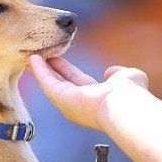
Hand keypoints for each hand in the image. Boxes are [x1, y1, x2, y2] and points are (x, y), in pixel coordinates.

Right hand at [27, 55, 148, 130]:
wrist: (126, 105)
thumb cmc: (130, 94)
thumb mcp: (126, 76)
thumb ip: (117, 73)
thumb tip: (110, 71)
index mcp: (93, 97)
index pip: (75, 80)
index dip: (64, 69)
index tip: (55, 58)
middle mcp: (78, 102)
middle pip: (58, 83)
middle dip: (48, 69)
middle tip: (37, 56)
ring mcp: (67, 102)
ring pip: (50, 83)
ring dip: (40, 70)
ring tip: (31, 55)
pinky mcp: (61, 98)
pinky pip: (47, 82)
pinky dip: (39, 71)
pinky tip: (32, 59)